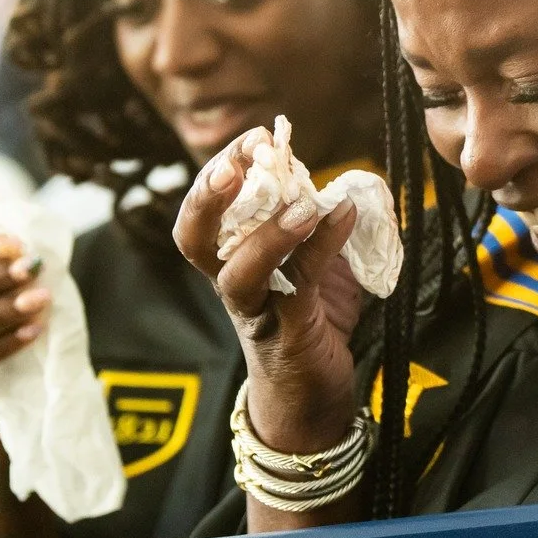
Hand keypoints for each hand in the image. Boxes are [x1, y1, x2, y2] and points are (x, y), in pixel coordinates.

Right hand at [174, 127, 365, 454]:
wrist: (314, 400)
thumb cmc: (309, 323)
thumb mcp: (311, 264)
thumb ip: (313, 226)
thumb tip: (339, 183)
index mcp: (228, 259)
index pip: (204, 211)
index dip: (220, 170)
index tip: (255, 137)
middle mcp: (231, 284)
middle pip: (194, 237)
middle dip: (210, 195)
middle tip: (239, 162)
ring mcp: (254, 312)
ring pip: (237, 271)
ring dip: (267, 231)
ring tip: (302, 201)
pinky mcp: (286, 334)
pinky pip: (296, 286)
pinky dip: (321, 246)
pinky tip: (343, 215)